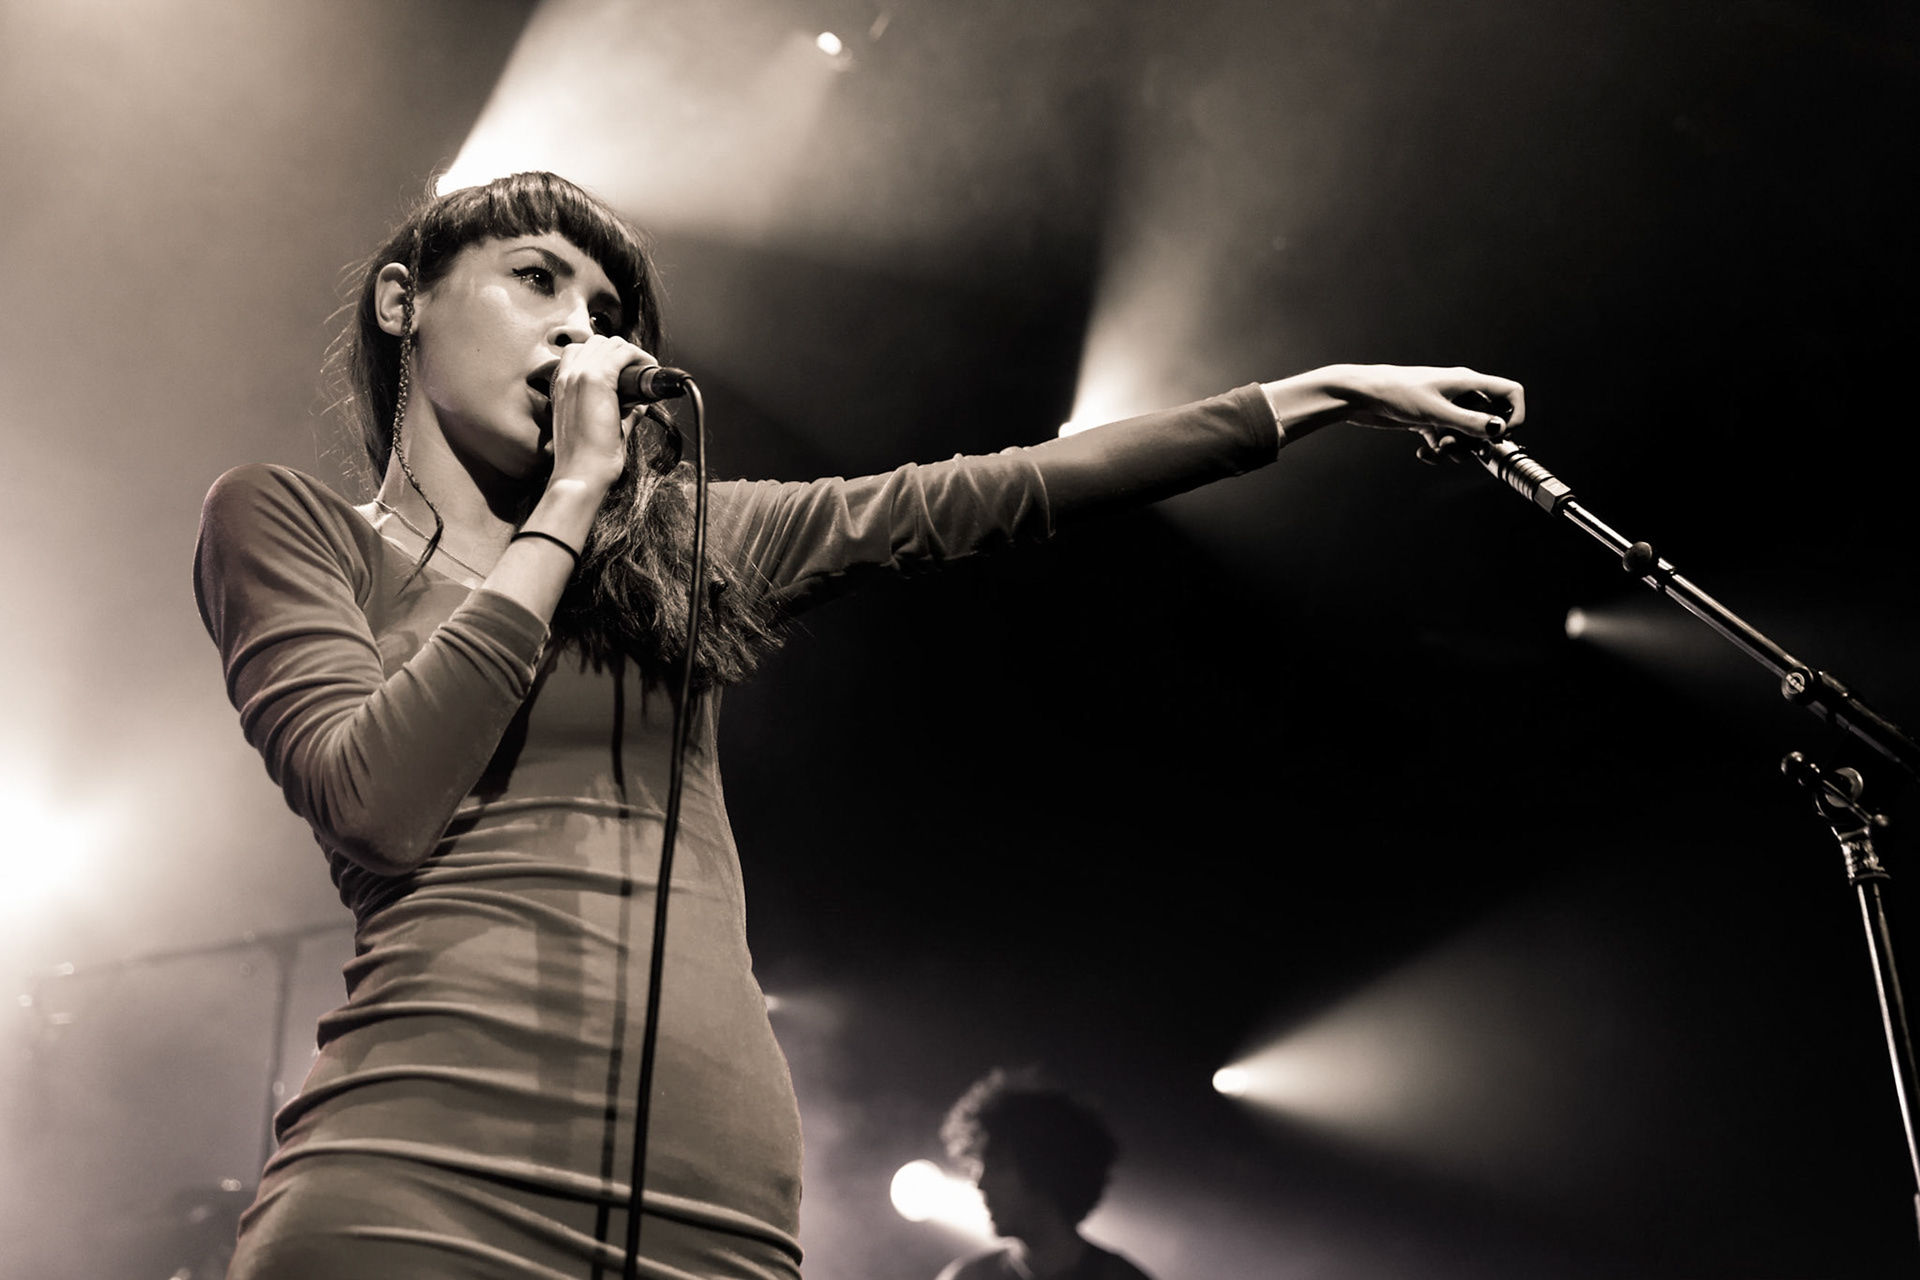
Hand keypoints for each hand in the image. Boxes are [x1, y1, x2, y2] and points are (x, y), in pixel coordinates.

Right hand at [545, 335, 648, 490]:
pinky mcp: (596, 379)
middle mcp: (567, 376)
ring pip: (611, 343)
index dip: (607, 357)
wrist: (581, 472)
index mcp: (563, 386)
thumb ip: (621, 410)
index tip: (626, 372)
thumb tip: (639, 402)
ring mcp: (580, 374)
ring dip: (632, 354)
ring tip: (645, 372)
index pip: (582, 351)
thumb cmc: (588, 457)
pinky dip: (640, 357)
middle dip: (622, 353)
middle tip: (640, 373)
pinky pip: (622, 352)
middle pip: (598, 343)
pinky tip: (649, 370)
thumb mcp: (602, 424)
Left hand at [1335, 363, 1526, 448]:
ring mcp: (1444, 408)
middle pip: (1487, 420)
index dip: (1514, 415)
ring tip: (1438, 449)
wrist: (1361, 395)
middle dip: (1476, 439)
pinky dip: (1438, 450)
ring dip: (1456, 448)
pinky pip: (1445, 440)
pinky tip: (1423, 452)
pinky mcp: (1428, 421)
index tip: (1501, 435)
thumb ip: (1470, 423)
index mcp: (1467, 382)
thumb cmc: (1397, 394)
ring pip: (1465, 434)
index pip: (1510, 392)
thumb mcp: (1437, 412)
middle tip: (1457, 446)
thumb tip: (1499, 431)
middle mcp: (1459, 394)